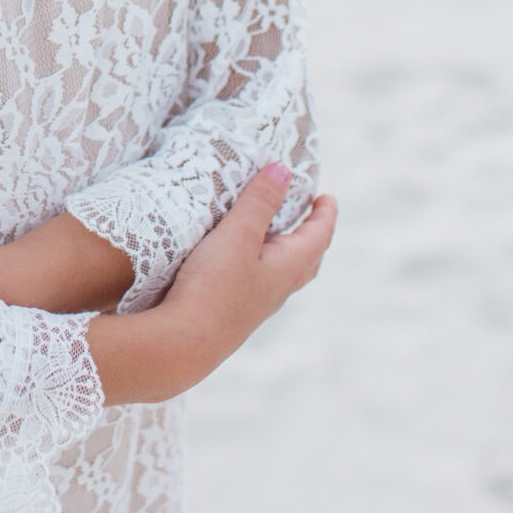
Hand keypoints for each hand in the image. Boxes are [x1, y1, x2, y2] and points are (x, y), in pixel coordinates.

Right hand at [86, 163, 337, 403]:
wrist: (185, 343)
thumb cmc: (215, 287)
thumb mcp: (239, 235)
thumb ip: (259, 201)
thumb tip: (283, 169)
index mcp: (288, 267)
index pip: (318, 236)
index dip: (325, 214)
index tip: (327, 197)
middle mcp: (278, 288)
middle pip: (306, 258)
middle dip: (311, 234)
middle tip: (308, 213)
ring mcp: (256, 303)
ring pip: (283, 273)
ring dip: (286, 250)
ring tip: (274, 234)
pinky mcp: (234, 311)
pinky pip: (260, 281)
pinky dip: (261, 263)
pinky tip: (240, 262)